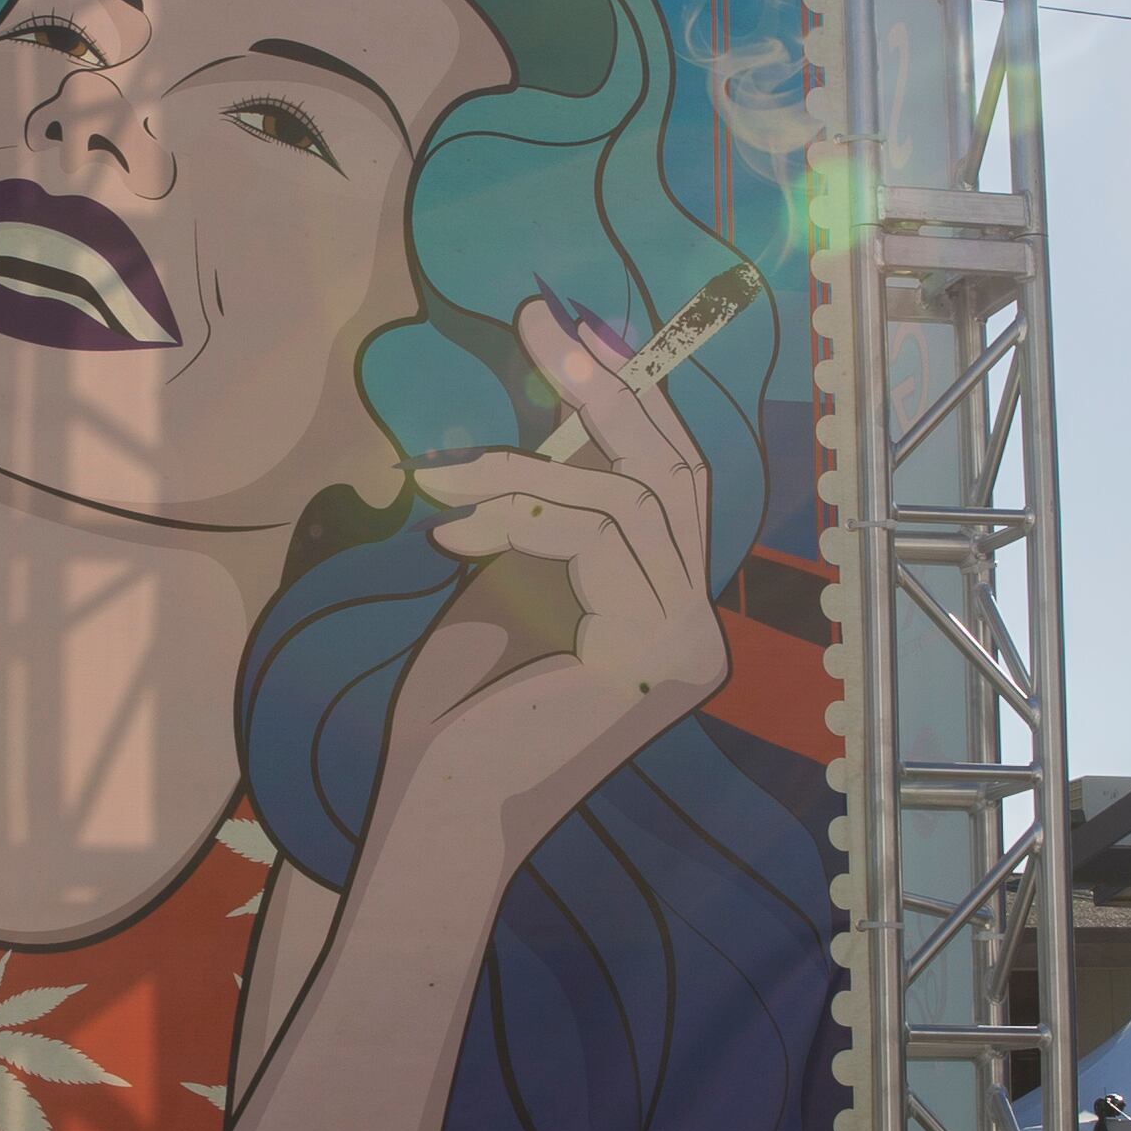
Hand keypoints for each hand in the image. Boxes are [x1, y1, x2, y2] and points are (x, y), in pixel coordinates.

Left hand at [395, 299, 729, 852]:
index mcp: (664, 610)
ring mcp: (688, 644)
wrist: (436, 813)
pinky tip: (449, 537)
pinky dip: (520, 514)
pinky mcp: (658, 654)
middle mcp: (694, 627)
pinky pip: (600, 534)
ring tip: (437, 479)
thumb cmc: (455, 713)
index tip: (564, 324)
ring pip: (630, 496)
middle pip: (676, 470)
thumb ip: (544, 507)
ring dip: (523, 470)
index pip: (666, 479)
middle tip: (539, 317)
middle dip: (608, 384)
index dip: (626, 395)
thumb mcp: (505, 578)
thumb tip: (557, 406)